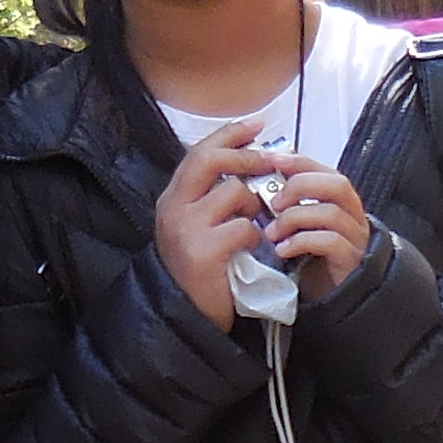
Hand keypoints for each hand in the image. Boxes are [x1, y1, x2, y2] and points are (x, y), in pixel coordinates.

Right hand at [153, 122, 277, 325]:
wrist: (186, 316)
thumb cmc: (200, 270)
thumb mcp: (195, 228)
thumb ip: (211, 198)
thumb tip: (250, 163)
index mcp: (171, 199)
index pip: (198, 152)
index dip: (229, 135)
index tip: (256, 125)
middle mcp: (173, 208)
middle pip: (211, 160)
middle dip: (247, 156)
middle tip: (271, 160)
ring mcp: (186, 228)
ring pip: (234, 193)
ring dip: (254, 207)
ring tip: (252, 226)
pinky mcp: (204, 251)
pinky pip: (244, 227)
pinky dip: (254, 236)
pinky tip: (249, 250)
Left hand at [247, 154, 373, 298]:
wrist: (331, 299)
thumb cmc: (311, 260)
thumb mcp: (298, 226)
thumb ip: (288, 205)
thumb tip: (258, 184)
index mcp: (340, 201)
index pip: (325, 169)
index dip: (299, 162)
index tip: (270, 160)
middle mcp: (353, 215)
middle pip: (337, 184)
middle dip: (301, 186)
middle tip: (274, 202)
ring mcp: (354, 238)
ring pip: (331, 213)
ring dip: (295, 218)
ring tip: (271, 232)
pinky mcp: (350, 260)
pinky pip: (330, 242)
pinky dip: (301, 242)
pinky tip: (282, 250)